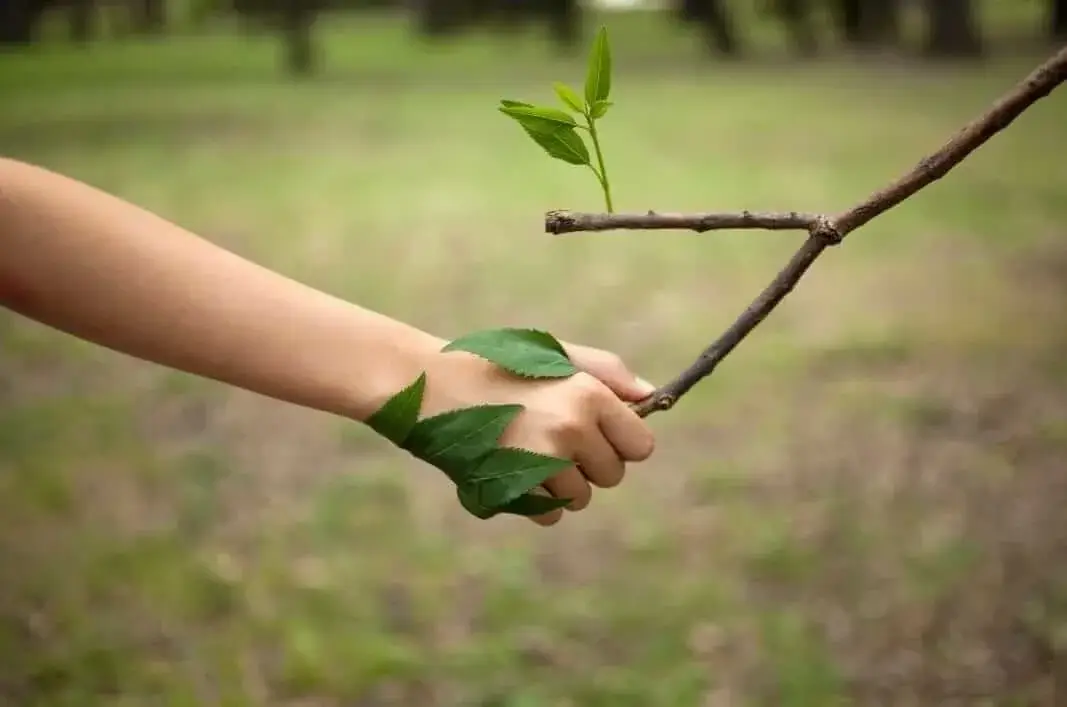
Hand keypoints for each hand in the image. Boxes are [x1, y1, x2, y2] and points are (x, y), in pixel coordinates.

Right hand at [422, 339, 656, 525]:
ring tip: (526, 449)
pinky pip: (549, 514)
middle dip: (590, 464)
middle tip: (551, 436)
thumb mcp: (554, 354)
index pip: (641, 446)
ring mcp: (542, 463)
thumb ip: (608, 373)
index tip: (598, 433)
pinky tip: (511, 469)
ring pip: (580, 498)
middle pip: (612, 476)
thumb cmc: (496, 364)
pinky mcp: (514, 490)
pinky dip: (534, 501)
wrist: (429, 385)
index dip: (621, 442)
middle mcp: (571, 429)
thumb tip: (652, 397)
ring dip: (561, 483)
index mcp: (588, 394)